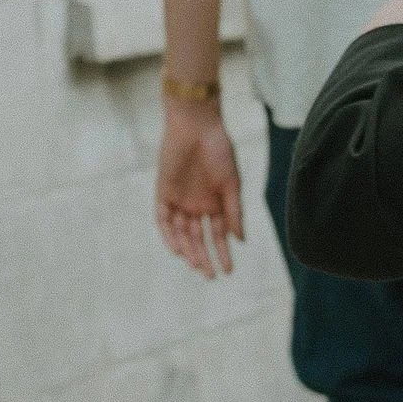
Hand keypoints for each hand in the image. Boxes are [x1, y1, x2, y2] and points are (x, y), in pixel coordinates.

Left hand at [156, 101, 243, 277]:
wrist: (197, 125)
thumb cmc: (219, 150)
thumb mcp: (231, 184)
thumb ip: (234, 211)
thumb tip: (240, 240)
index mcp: (215, 203)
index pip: (218, 235)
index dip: (223, 253)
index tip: (228, 271)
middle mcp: (196, 205)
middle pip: (198, 238)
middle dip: (204, 257)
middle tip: (210, 276)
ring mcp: (179, 199)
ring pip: (181, 232)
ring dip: (187, 249)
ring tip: (195, 265)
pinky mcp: (163, 192)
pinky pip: (163, 219)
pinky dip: (168, 234)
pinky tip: (177, 248)